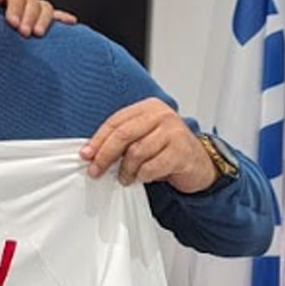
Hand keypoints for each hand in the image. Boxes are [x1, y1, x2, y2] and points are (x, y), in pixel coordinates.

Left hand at [0, 0, 77, 36]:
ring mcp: (27, 8)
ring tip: (36, 34)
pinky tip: (70, 22)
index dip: (14, 4)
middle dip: (28, 15)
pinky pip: (53, 17)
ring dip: (42, 19)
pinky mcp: (35, 21)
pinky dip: (60, 18)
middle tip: (24, 32)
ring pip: (43, 6)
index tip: (12, 22)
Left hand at [80, 98, 217, 193]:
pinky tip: (143, 178)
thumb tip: (91, 154)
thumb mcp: (143, 138)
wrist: (199, 165)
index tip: (85, 155)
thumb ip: (122, 140)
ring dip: (126, 170)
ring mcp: (174, 131)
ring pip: (136, 152)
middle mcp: (162, 115)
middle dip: (105, 155)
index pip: (116, 122)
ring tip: (126, 178)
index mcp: (148, 107)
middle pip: (123, 135)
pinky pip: (151, 167)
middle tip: (95, 171)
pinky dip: (142, 176)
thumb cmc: (166, 151)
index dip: (97, 140)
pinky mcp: (182, 151)